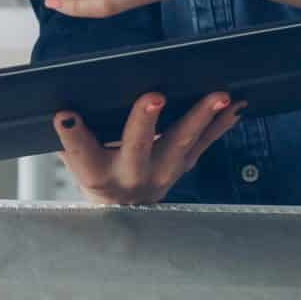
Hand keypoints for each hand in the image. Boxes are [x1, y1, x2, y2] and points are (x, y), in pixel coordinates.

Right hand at [53, 93, 242, 205]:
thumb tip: (64, 90)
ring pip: (182, 143)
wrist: (124, 209)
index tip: (64, 115)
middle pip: (136, 147)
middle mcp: (129, 175)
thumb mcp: (75, 156)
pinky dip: (221, 122)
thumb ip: (73, 132)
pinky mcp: (184, 165)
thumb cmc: (95, 170)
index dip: (72, 134)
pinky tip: (236, 104)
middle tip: (154, 96)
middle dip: (145, 120)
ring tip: (218, 95)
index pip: (79, 152)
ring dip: (201, 117)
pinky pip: (204, 142)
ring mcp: (162, 172)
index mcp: (94, 173)